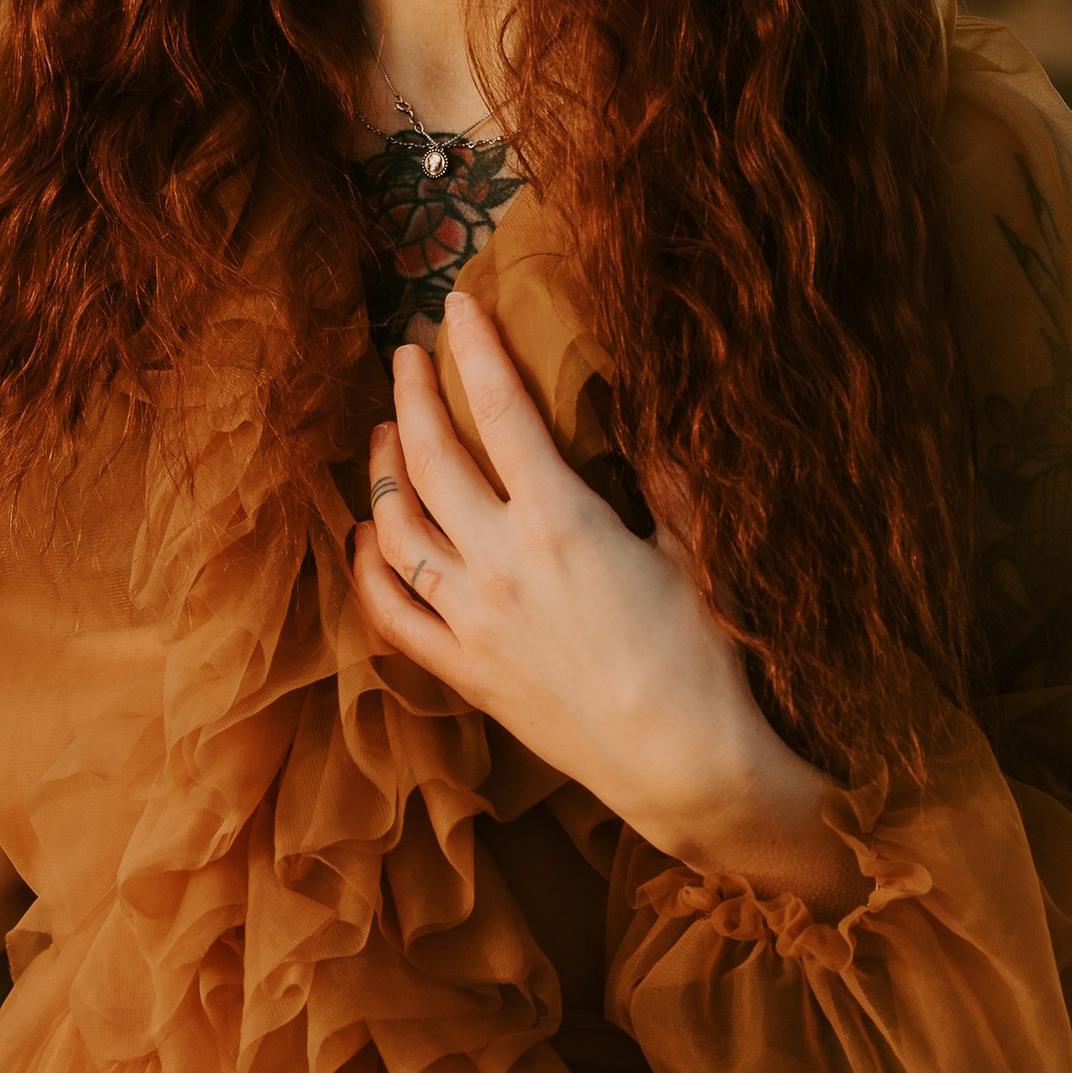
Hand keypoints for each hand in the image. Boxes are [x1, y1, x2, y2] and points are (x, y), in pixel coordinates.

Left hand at [349, 293, 852, 904]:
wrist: (686, 766)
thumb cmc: (705, 658)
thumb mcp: (694, 551)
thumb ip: (664, 480)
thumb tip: (646, 420)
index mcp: (563, 521)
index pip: (504, 412)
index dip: (477, 351)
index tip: (457, 306)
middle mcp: (502, 563)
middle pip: (432, 458)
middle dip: (415, 394)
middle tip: (408, 354)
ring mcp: (472, 620)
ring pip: (397, 527)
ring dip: (382, 469)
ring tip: (385, 430)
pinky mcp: (463, 671)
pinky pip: (389, 612)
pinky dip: (368, 567)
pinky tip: (365, 536)